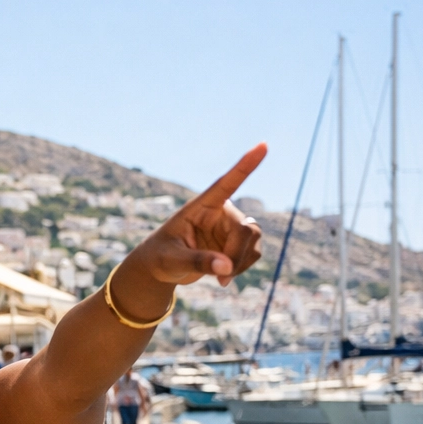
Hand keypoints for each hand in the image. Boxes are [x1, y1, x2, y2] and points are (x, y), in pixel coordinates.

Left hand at [138, 143, 266, 287]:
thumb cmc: (159, 257)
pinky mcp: (237, 244)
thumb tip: (226, 268)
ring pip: (253, 241)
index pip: (226, 183)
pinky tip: (223, 277)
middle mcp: (221, 213)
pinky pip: (253, 255)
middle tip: (223, 277)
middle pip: (245, 228)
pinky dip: (241, 269)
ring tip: (219, 279)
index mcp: (201, 206)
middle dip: (237, 253)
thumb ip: (197, 262)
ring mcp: (231, 228)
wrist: (161, 269)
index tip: (263, 145)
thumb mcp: (171, 260)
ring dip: (240, 263)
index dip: (245, 165)